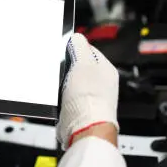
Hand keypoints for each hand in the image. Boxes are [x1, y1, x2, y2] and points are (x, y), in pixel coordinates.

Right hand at [56, 33, 118, 149]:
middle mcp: (102, 84)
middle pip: (79, 67)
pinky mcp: (80, 110)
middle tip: (60, 70)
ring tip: (61, 88)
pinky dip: (61, 99)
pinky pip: (67, 99)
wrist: (85, 129)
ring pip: (71, 84)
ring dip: (63, 85)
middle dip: (67, 68)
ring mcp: (91, 98)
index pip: (89, 50)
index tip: (63, 50)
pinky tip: (60, 101)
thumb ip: (80, 46)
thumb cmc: (88, 99)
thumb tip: (77, 37)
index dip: (74, 48)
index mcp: (106, 69)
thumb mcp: (82, 63)